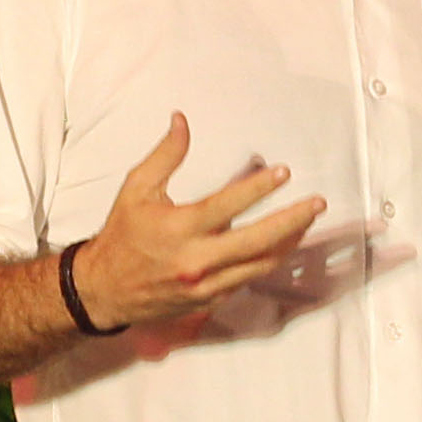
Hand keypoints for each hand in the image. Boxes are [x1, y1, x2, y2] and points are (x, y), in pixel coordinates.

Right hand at [71, 114, 322, 331]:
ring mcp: (206, 285)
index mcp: (179, 229)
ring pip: (260, 264)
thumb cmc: (122, 235)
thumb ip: (165, 155)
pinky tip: (281, 246)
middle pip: (258, 241)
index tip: (284, 173)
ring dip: (288, 242)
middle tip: (317, 204)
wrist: (104, 290)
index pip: (228, 205)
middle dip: (293, 221)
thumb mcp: (136, 189)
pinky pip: (247, 280)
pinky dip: (266, 261)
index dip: (259, 187)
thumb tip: (182, 120)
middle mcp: (196, 260)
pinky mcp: (209, 301)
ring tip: (307, 222)